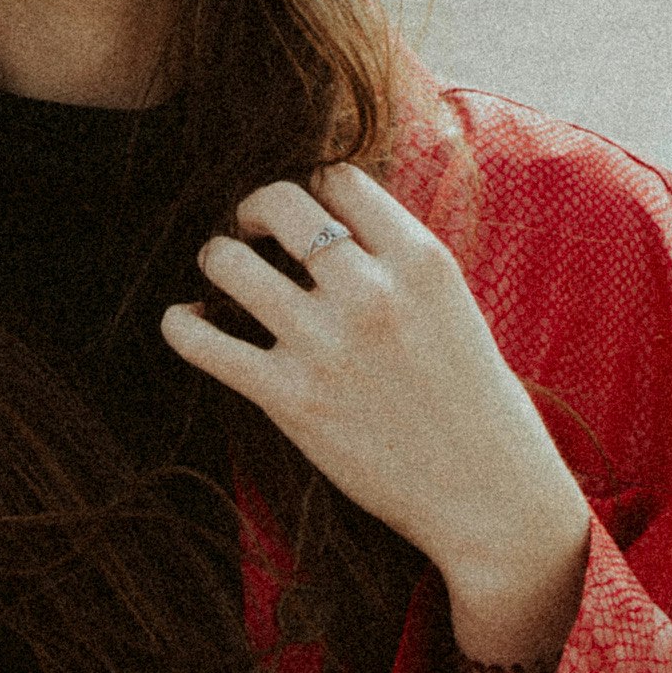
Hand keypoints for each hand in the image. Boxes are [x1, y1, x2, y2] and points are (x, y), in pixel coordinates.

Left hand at [161, 161, 590, 667]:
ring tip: (221, 272)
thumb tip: (329, 219)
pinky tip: (187, 321)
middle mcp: (370, 291)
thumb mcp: (452, 303)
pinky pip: (203, 342)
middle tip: (250, 230)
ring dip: (216, 258)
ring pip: (230, 262)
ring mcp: (327, 345)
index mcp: (420, 259)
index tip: (303, 215)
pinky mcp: (292, 400)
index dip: (312, 189)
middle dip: (254, 210)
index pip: (338, 178)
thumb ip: (395, 259)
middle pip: (279, 202)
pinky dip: (181, 324)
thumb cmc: (475, 400)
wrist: (490, 494)